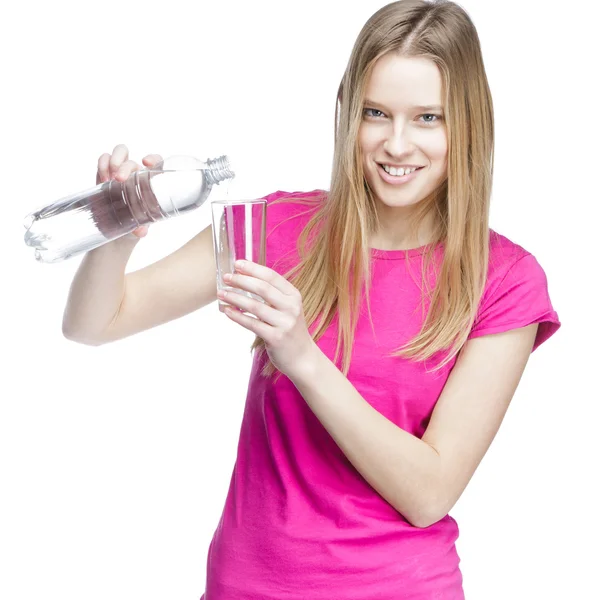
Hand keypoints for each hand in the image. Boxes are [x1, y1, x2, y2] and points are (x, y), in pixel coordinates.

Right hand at [96, 143, 163, 237]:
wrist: (115, 233)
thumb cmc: (134, 227)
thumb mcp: (140, 228)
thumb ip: (141, 227)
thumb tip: (141, 231)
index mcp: (151, 184)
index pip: (157, 162)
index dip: (153, 158)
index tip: (146, 163)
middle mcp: (137, 175)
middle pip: (133, 160)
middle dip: (125, 166)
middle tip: (119, 179)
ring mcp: (120, 173)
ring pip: (119, 153)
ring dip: (112, 161)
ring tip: (108, 179)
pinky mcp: (105, 175)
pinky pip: (104, 160)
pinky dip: (102, 165)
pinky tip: (102, 180)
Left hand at [218, 260, 317, 378]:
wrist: (302, 357)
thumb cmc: (289, 330)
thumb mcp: (287, 308)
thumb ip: (272, 295)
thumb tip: (244, 279)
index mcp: (294, 295)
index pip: (272, 276)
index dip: (253, 269)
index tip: (237, 264)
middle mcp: (291, 307)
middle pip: (262, 288)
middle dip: (242, 281)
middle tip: (226, 277)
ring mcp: (285, 323)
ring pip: (255, 306)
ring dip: (235, 298)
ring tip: (221, 293)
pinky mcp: (276, 337)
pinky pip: (252, 324)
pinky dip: (237, 316)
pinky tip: (228, 311)